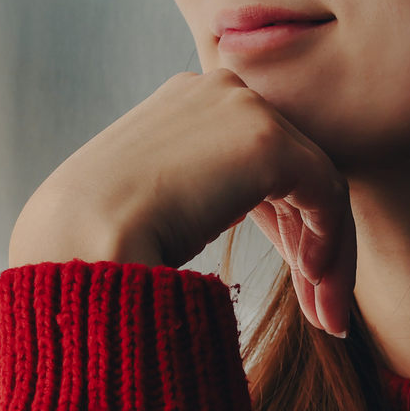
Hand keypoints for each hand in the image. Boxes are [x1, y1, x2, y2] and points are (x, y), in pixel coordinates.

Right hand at [6, 69, 355, 336]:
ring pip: (317, 185)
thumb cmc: (100, 240)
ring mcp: (245, 109)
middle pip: (294, 170)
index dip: (284, 224)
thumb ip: (193, 190)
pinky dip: (331, 245)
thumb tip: (223, 211)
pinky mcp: (269, 141)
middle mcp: (219, 90)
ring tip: (328, 319)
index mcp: (188, 101)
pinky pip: (326, 195)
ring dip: (327, 257)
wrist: (78, 245)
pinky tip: (313, 289)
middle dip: (310, 243)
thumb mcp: (150, 201)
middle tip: (322, 311)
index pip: (258, 159)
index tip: (297, 281)